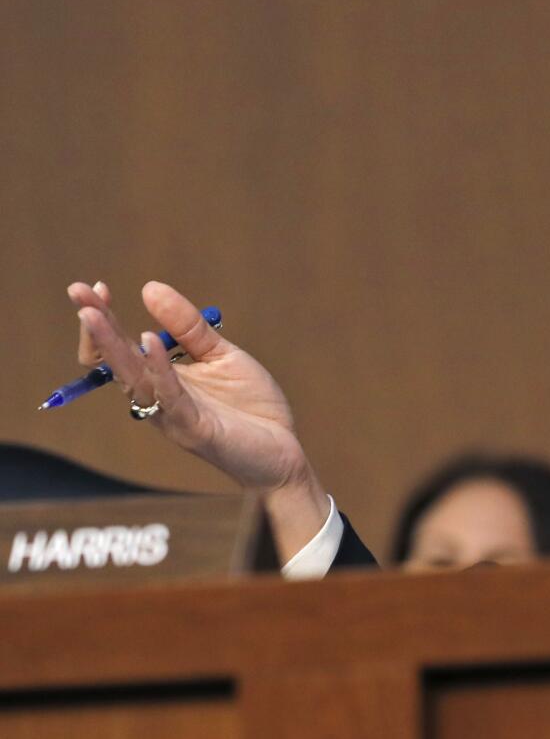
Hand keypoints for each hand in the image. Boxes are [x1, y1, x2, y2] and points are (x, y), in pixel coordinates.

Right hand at [69, 280, 328, 556]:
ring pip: (133, 379)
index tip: (96, 287)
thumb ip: (189, 327)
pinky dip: (159, 369)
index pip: (124, 346)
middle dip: (97, 326)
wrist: (283, 451)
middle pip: (117, 360)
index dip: (107, 318)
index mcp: (162, 379)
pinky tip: (149, 341)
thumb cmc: (250, 406)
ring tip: (93, 314)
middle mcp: (158, 398)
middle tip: (76, 291)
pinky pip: (171, 397)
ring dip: (112, 345)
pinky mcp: (195, 429)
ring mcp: (173, 415)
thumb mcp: (222, 355)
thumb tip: (150, 288)